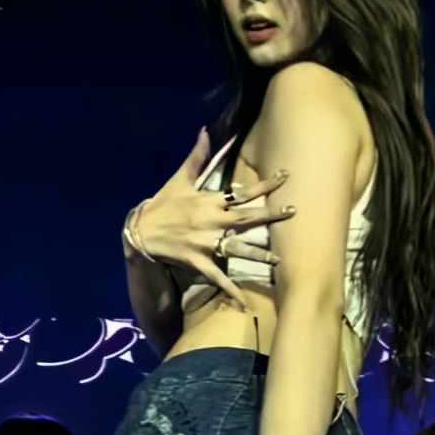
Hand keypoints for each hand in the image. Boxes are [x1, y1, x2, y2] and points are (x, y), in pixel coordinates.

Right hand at [126, 129, 292, 306]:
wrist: (141, 231)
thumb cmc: (163, 204)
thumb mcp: (181, 179)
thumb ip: (198, 157)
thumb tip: (206, 131)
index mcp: (211, 200)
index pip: (244, 191)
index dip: (266, 185)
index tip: (286, 177)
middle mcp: (213, 220)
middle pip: (248, 217)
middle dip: (271, 215)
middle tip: (293, 212)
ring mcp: (206, 242)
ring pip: (238, 248)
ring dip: (258, 254)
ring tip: (279, 260)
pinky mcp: (198, 261)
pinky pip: (217, 277)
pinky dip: (230, 291)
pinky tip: (243, 303)